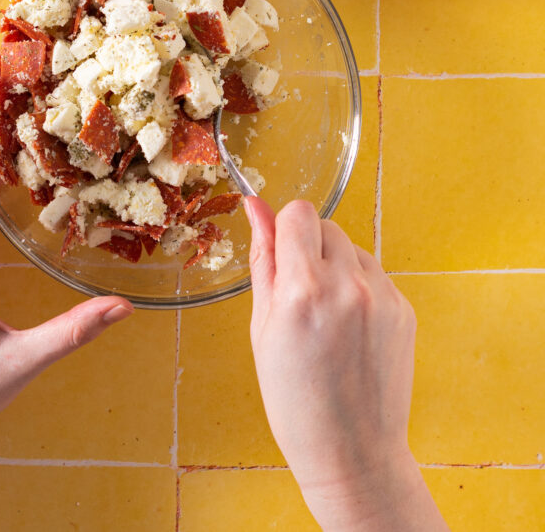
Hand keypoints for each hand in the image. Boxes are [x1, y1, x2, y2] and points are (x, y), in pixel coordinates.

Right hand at [246, 198, 448, 531]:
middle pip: (326, 225)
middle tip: (299, 293)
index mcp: (303, 290)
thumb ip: (262, 260)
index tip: (281, 251)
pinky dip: (358, 288)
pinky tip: (349, 328)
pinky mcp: (404, 309)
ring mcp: (382, 297)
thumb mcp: (262, 328)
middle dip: (309, 247)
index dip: (284, 228)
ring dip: (336, 266)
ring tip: (326, 316)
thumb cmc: (295, 401)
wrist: (352, 452)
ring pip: (352, 248)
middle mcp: (347, 286)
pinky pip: (374, 274)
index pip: (299, 213)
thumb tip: (255, 207)